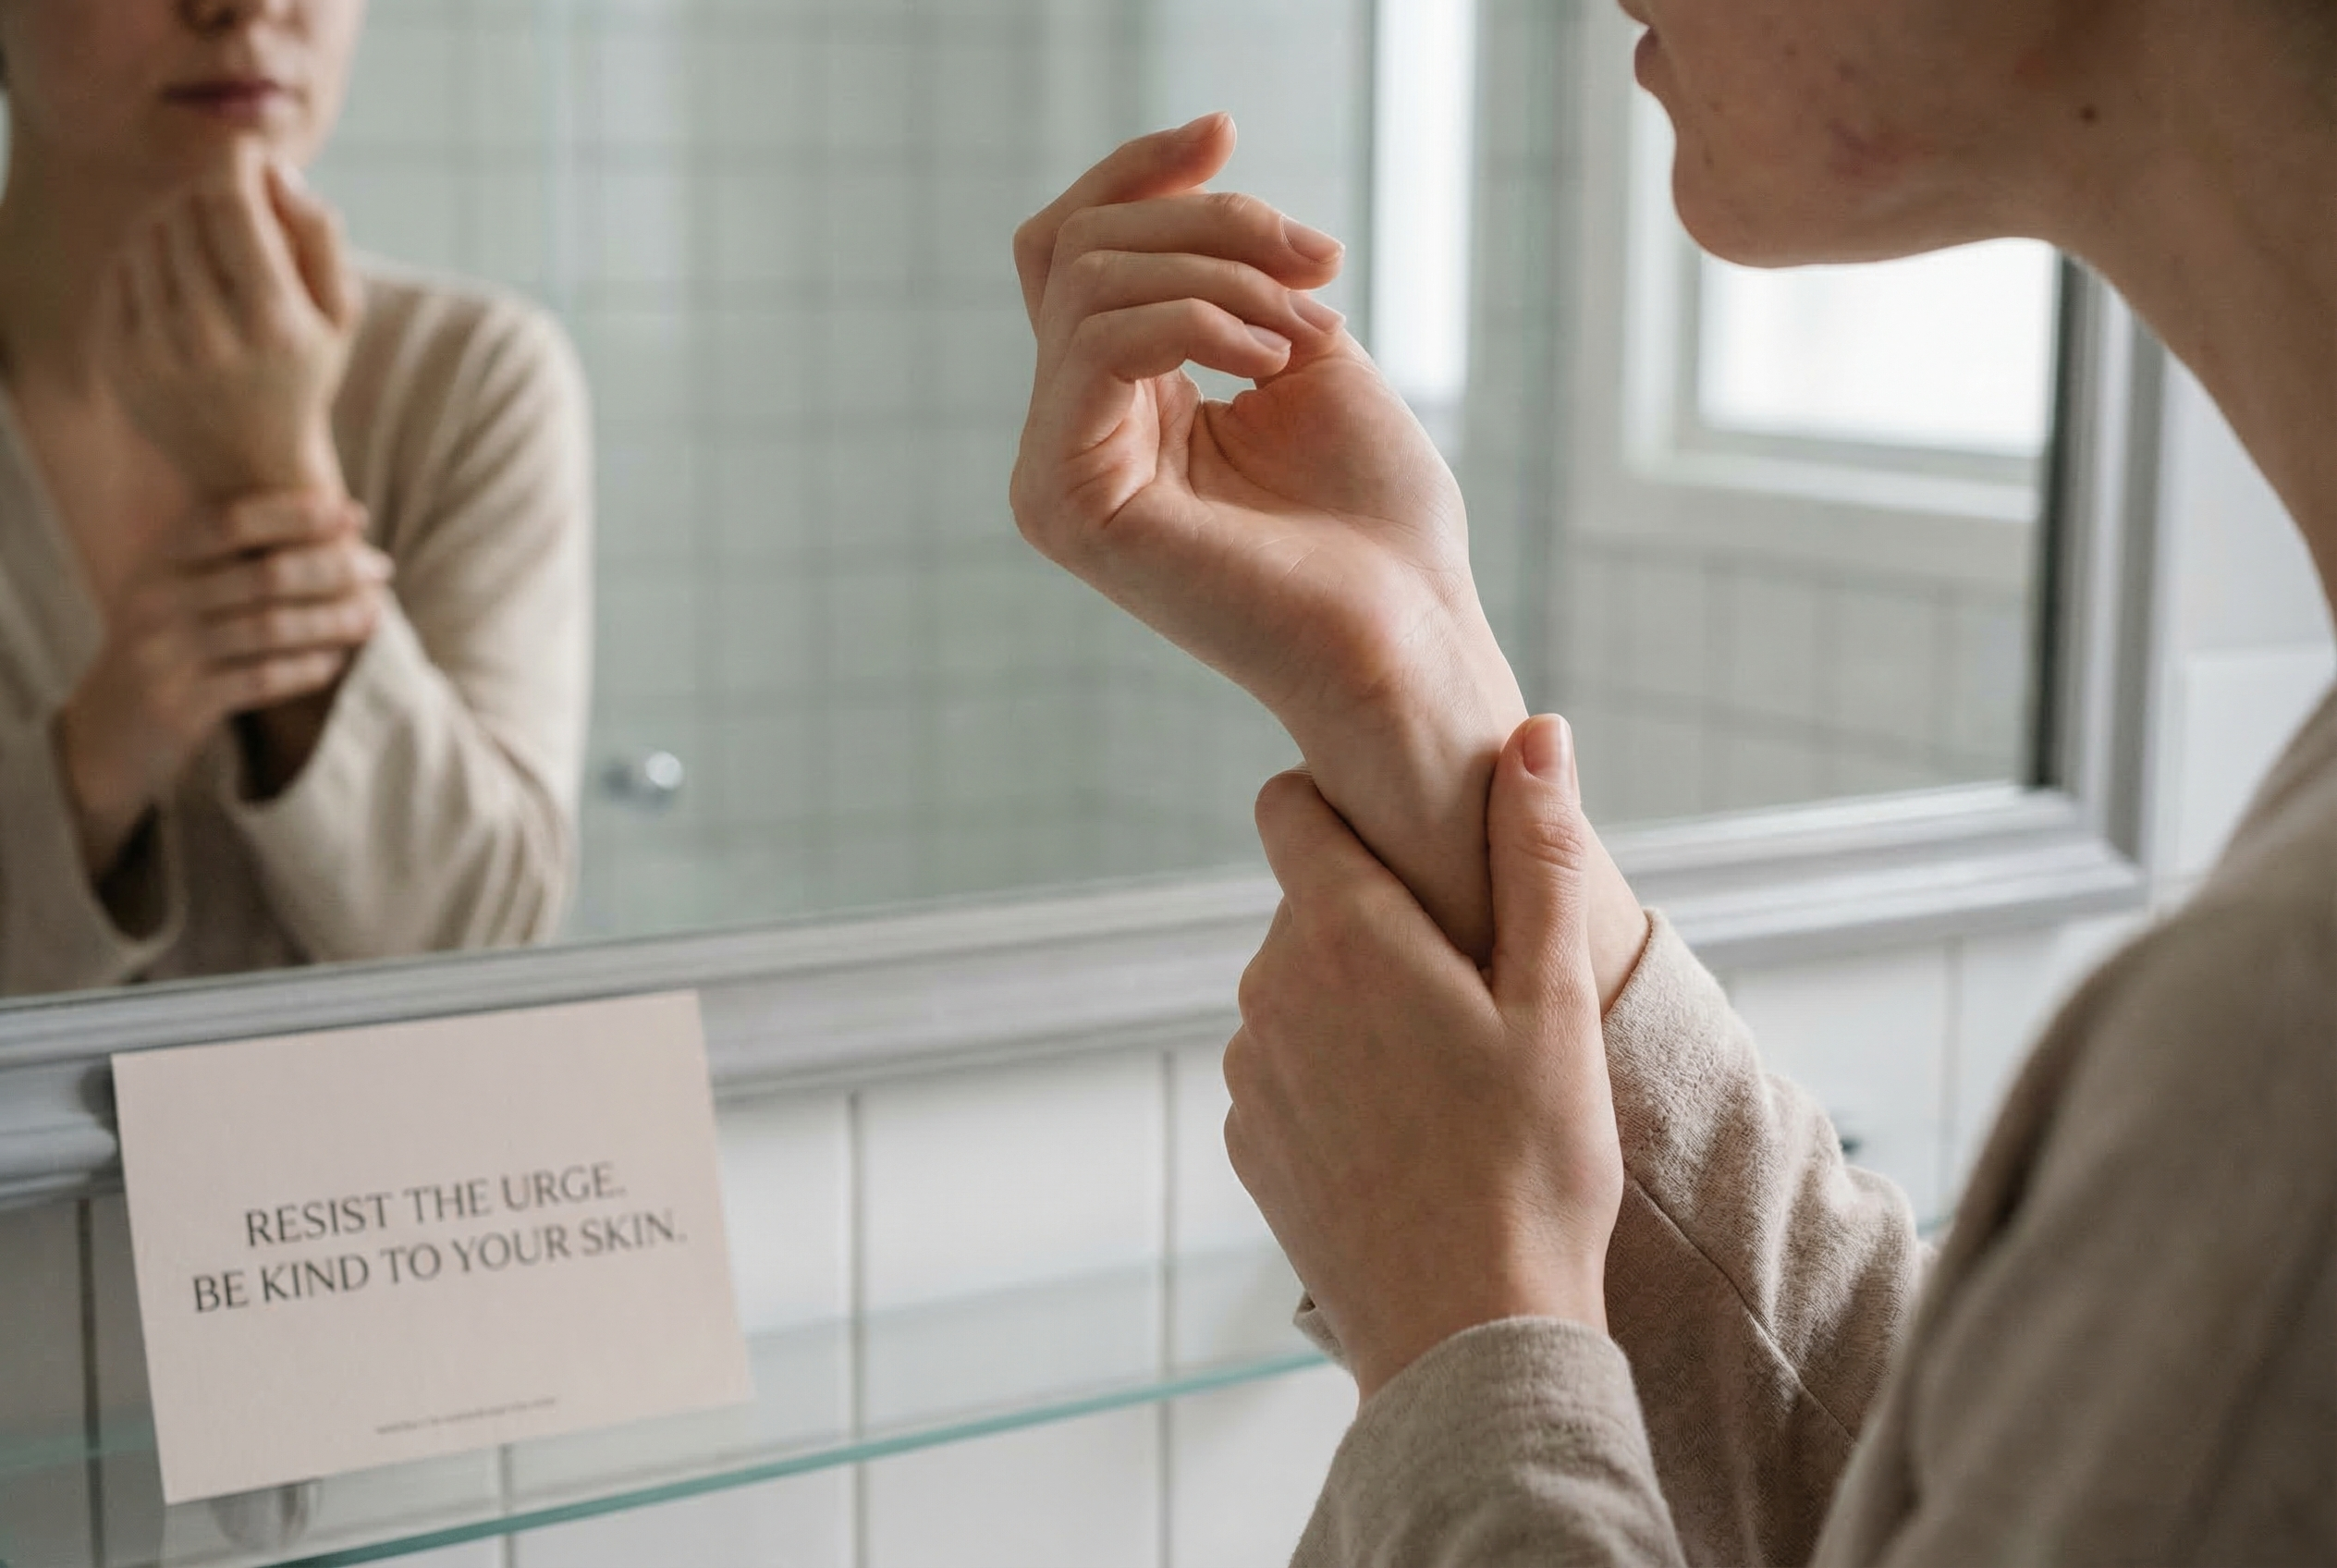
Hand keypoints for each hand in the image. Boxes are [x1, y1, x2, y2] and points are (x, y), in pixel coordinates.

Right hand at [57, 491, 389, 876]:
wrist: (105, 728)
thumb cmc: (169, 646)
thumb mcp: (181, 592)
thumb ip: (235, 560)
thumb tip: (333, 527)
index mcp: (160, 561)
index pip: (231, 520)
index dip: (296, 513)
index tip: (353, 514)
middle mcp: (158, 600)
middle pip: (266, 574)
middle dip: (334, 567)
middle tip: (382, 567)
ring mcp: (166, 653)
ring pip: (272, 627)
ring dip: (334, 619)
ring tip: (374, 615)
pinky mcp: (180, 704)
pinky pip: (261, 679)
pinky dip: (306, 668)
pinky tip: (334, 662)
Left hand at [97, 146, 361, 499]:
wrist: (249, 462)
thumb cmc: (302, 373)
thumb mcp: (339, 314)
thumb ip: (321, 238)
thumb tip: (278, 173)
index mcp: (274, 321)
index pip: (232, 203)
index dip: (236, 163)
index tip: (246, 155)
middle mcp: (210, 335)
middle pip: (188, 211)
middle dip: (211, 195)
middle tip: (232, 208)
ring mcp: (157, 347)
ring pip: (150, 235)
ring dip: (177, 224)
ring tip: (207, 249)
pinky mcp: (119, 356)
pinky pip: (123, 271)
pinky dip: (149, 261)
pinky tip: (177, 282)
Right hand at [1013, 117, 1651, 992]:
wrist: (1407, 635)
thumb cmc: (1375, 522)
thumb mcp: (1302, 346)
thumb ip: (1232, 271)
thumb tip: (1195, 158)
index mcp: (1116, 408)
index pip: (1071, 251)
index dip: (1137, 174)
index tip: (1226, 129)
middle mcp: (1068, 441)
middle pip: (1078, 249)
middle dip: (1210, 224)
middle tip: (1319, 264)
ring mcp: (1056, 477)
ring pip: (1088, 282)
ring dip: (1222, 275)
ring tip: (1305, 336)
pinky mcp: (1068, 505)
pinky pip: (1101, 342)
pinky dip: (1200, 320)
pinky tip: (1271, 361)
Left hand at [1227, 717, 1623, 1401]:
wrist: (1469, 1336)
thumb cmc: (1533, 1166)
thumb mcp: (1555, 1000)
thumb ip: (1536, 855)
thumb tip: (1536, 732)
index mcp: (1342, 932)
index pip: (1287, 804)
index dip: (1349, 810)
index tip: (1417, 852)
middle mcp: (1268, 988)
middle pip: (1307, 901)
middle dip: (1377, 919)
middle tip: (1474, 994)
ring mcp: (1246, 1071)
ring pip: (1297, 987)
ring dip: (1356, 1003)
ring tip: (1449, 1078)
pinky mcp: (1246, 1140)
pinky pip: (1286, 1068)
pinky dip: (1334, 1079)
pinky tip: (1407, 1135)